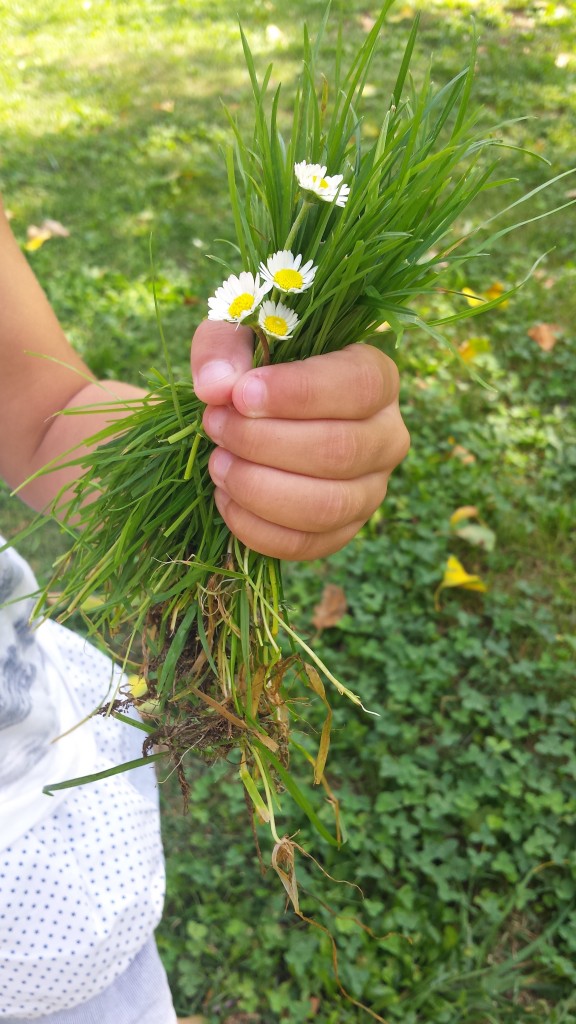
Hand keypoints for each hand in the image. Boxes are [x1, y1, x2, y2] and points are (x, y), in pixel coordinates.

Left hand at [191, 320, 409, 559]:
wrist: (260, 410)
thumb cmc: (260, 361)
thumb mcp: (238, 333)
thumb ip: (223, 349)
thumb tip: (216, 387)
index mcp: (378, 377)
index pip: (359, 387)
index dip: (298, 393)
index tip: (241, 395)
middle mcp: (388, 437)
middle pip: (340, 451)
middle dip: (263, 442)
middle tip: (215, 425)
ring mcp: (370, 490)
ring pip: (326, 506)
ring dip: (258, 488)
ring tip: (218, 463)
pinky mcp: (342, 530)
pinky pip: (305, 544)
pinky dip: (256, 527)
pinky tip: (225, 497)